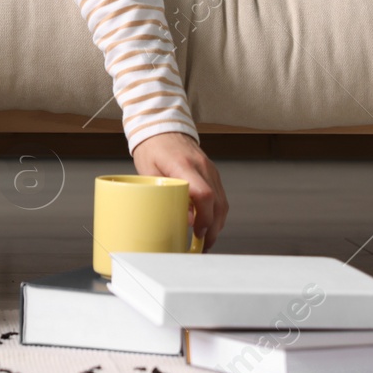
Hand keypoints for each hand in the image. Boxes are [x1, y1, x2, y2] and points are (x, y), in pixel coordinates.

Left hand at [129, 131, 228, 250]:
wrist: (162, 128)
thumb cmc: (152, 149)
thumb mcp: (149, 172)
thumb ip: (165, 194)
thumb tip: (185, 219)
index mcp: (184, 166)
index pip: (204, 194)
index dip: (204, 217)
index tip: (199, 232)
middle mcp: (202, 167)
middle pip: (218, 202)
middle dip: (213, 227)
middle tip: (203, 245)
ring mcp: (210, 169)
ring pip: (222, 201)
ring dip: (217, 223)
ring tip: (207, 240)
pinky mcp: (212, 172)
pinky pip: (220, 196)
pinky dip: (217, 213)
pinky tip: (209, 224)